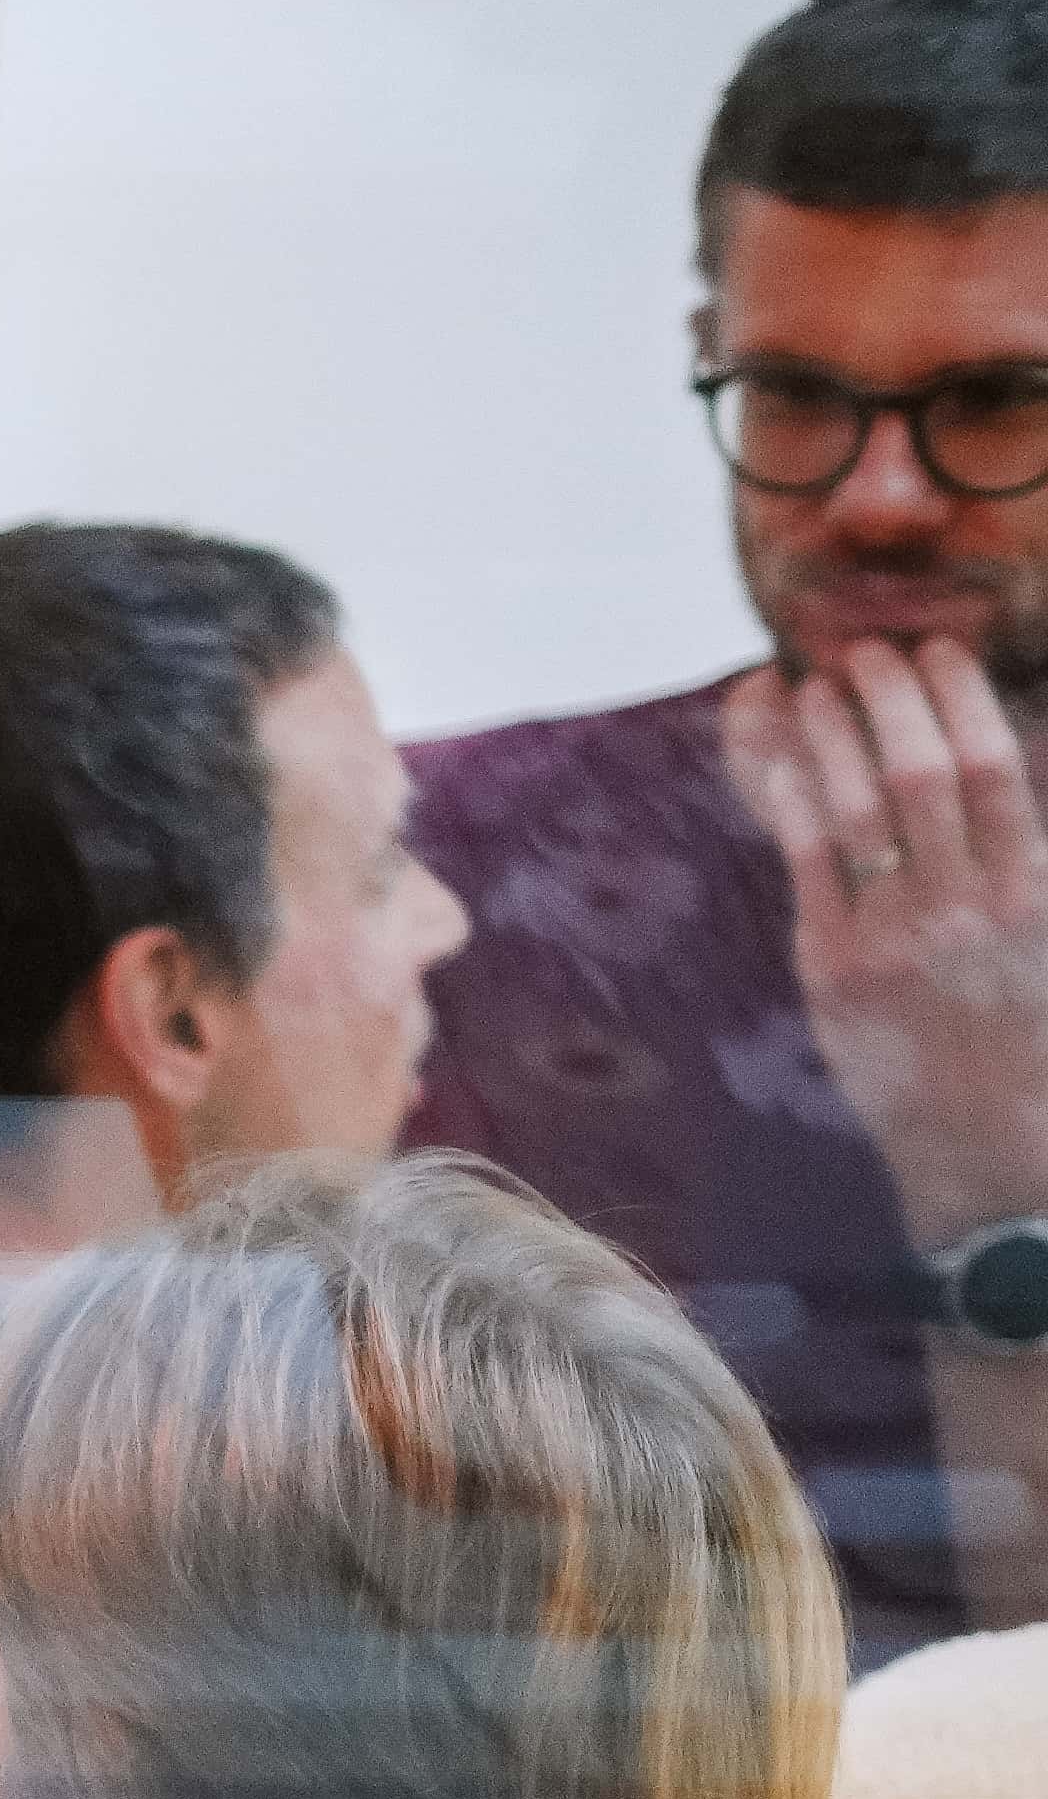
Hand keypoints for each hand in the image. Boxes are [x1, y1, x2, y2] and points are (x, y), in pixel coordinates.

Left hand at [731, 636, 1047, 1236]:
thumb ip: (1018, 856)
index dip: (961, 698)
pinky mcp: (834, 967)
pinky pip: (805, 860)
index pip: (996, 768)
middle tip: (863, 651)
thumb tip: (986, 772)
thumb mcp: (1046, 936)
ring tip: (812, 686)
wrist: (991, 1149)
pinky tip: (777, 755)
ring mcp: (894, 936)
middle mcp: (966, 905)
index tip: (939, 649)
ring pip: (858, 806)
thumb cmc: (1026, 1035)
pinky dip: (788, 796)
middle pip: (921, 771)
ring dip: (830, 735)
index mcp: (1032, 889)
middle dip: (889, 699)